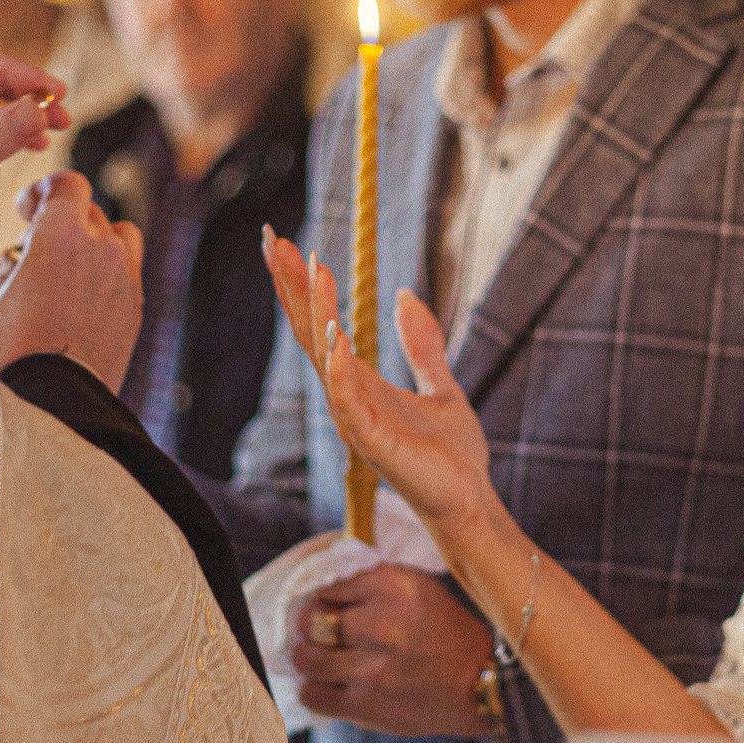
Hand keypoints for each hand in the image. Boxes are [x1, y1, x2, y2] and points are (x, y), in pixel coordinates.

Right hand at [0, 172, 142, 390]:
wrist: (55, 407)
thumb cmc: (9, 357)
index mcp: (62, 236)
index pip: (66, 185)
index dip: (41, 191)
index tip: (22, 209)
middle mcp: (102, 249)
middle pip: (88, 212)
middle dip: (58, 223)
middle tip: (29, 252)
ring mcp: (125, 278)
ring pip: (117, 237)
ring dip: (90, 243)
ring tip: (62, 271)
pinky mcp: (135, 309)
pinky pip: (126, 273)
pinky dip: (105, 274)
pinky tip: (78, 301)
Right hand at [262, 231, 498, 536]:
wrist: (470, 501)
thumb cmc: (451, 455)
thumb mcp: (441, 385)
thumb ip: (422, 345)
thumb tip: (405, 297)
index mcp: (360, 383)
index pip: (320, 326)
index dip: (303, 286)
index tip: (285, 242)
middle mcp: (349, 399)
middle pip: (310, 335)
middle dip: (292, 289)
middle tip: (273, 241)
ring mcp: (357, 422)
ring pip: (325, 360)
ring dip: (316, 315)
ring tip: (312, 269)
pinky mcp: (375, 444)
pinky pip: (349, 401)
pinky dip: (339, 369)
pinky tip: (335, 336)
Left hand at [287, 563, 497, 736]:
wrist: (481, 683)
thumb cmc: (446, 630)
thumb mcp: (417, 586)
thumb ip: (370, 582)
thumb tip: (320, 589)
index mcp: (391, 586)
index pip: (326, 585)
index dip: (324, 597)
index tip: (331, 606)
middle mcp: (379, 625)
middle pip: (309, 621)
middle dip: (310, 626)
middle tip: (321, 633)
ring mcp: (371, 669)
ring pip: (305, 659)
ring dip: (309, 658)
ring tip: (322, 659)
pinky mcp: (368, 707)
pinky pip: (313, 695)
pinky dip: (314, 689)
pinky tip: (330, 684)